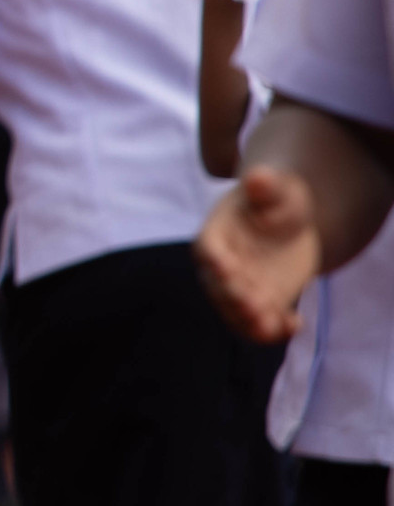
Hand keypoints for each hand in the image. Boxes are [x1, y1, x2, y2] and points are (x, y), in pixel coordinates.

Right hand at [198, 164, 322, 342]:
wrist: (291, 221)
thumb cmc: (278, 197)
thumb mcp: (278, 187)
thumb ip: (266, 185)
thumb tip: (257, 177)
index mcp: (217, 233)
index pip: (208, 249)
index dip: (215, 261)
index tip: (226, 270)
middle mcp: (222, 265)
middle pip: (219, 287)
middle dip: (235, 299)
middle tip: (255, 307)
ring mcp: (240, 287)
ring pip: (237, 312)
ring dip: (252, 323)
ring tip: (276, 325)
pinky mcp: (261, 302)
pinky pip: (260, 324)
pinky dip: (276, 329)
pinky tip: (296, 323)